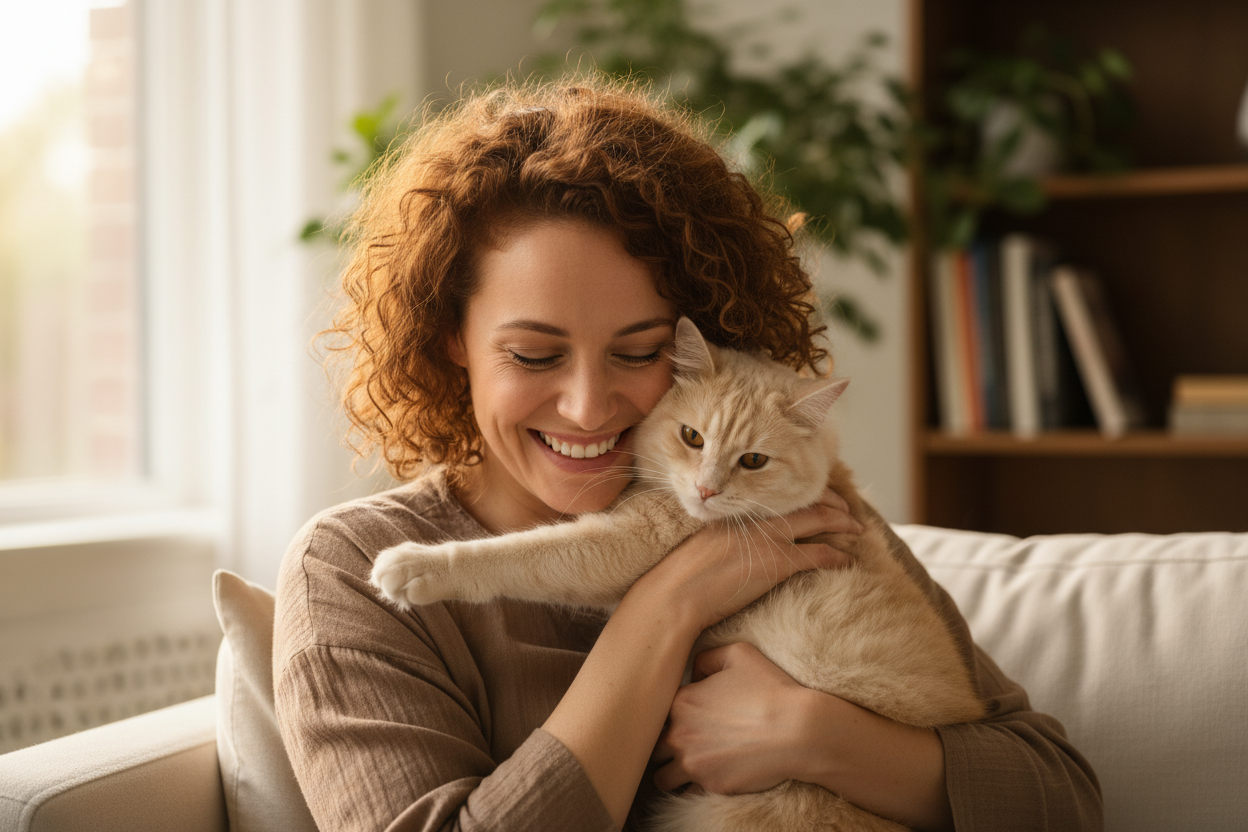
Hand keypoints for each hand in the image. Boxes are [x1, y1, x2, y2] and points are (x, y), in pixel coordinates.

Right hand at [634, 487, 861, 632]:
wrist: (674, 596)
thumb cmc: (676, 580)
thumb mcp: (696, 548)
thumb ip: (716, 541)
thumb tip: (720, 549)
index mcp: (734, 512)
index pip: (776, 496)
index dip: (800, 494)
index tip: (814, 497)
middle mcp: (754, 519)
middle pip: (802, 501)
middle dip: (830, 503)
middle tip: (846, 508)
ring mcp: (767, 539)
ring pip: (817, 521)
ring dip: (842, 523)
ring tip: (857, 528)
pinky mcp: (777, 563)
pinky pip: (818, 554)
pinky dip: (836, 556)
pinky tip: (848, 560)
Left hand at [652, 642, 809, 794]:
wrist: (797, 731)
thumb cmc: (771, 689)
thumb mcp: (738, 654)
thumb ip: (706, 657)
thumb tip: (693, 671)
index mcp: (682, 702)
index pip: (657, 712)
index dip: (670, 715)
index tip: (685, 718)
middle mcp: (679, 734)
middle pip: (653, 746)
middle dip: (664, 747)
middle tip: (682, 745)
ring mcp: (693, 764)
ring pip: (661, 777)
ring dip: (671, 773)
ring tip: (686, 768)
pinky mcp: (710, 786)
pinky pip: (687, 794)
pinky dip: (693, 789)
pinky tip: (707, 779)